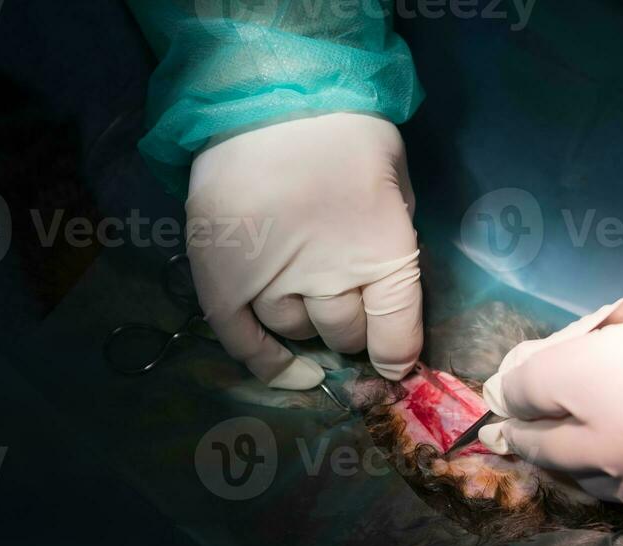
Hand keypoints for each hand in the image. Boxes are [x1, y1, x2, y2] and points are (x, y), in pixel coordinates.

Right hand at [185, 112, 422, 385]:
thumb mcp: (396, 182)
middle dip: (352, 329)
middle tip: (347, 306)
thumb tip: (393, 290)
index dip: (398, 355)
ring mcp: (274, 282)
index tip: (395, 361)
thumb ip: (394, 236)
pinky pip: (244, 342)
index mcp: (384, 254)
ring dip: (309, 325)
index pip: (396, 336)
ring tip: (308, 298)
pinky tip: (290, 373)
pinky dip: (269, 366)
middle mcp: (331, 279)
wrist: (270, 96)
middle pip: (346, 335)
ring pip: (298, 331)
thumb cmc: (347, 134)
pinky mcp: (225, 280)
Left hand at [479, 264, 622, 529]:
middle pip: (549, 449)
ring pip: (595, 482)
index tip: (508, 388)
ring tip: (571, 449)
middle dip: (528, 434)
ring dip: (582, 461)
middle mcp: (617, 448)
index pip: (529, 390)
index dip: (515, 386)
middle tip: (510, 433)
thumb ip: (600, 331)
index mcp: (601, 382)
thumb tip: (553, 361)